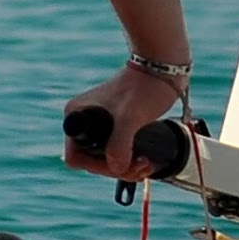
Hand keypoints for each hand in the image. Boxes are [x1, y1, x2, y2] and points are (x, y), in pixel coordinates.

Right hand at [60, 60, 185, 179]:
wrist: (162, 70)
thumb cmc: (144, 88)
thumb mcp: (130, 118)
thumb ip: (120, 144)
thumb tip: (117, 169)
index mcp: (77, 117)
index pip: (76, 156)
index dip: (98, 166)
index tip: (122, 163)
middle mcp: (84, 121)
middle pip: (92, 161)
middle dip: (117, 168)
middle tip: (141, 166)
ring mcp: (99, 125)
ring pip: (105, 159)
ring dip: (126, 168)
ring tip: (147, 164)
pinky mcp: (115, 126)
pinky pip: (116, 152)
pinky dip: (130, 161)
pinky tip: (145, 160)